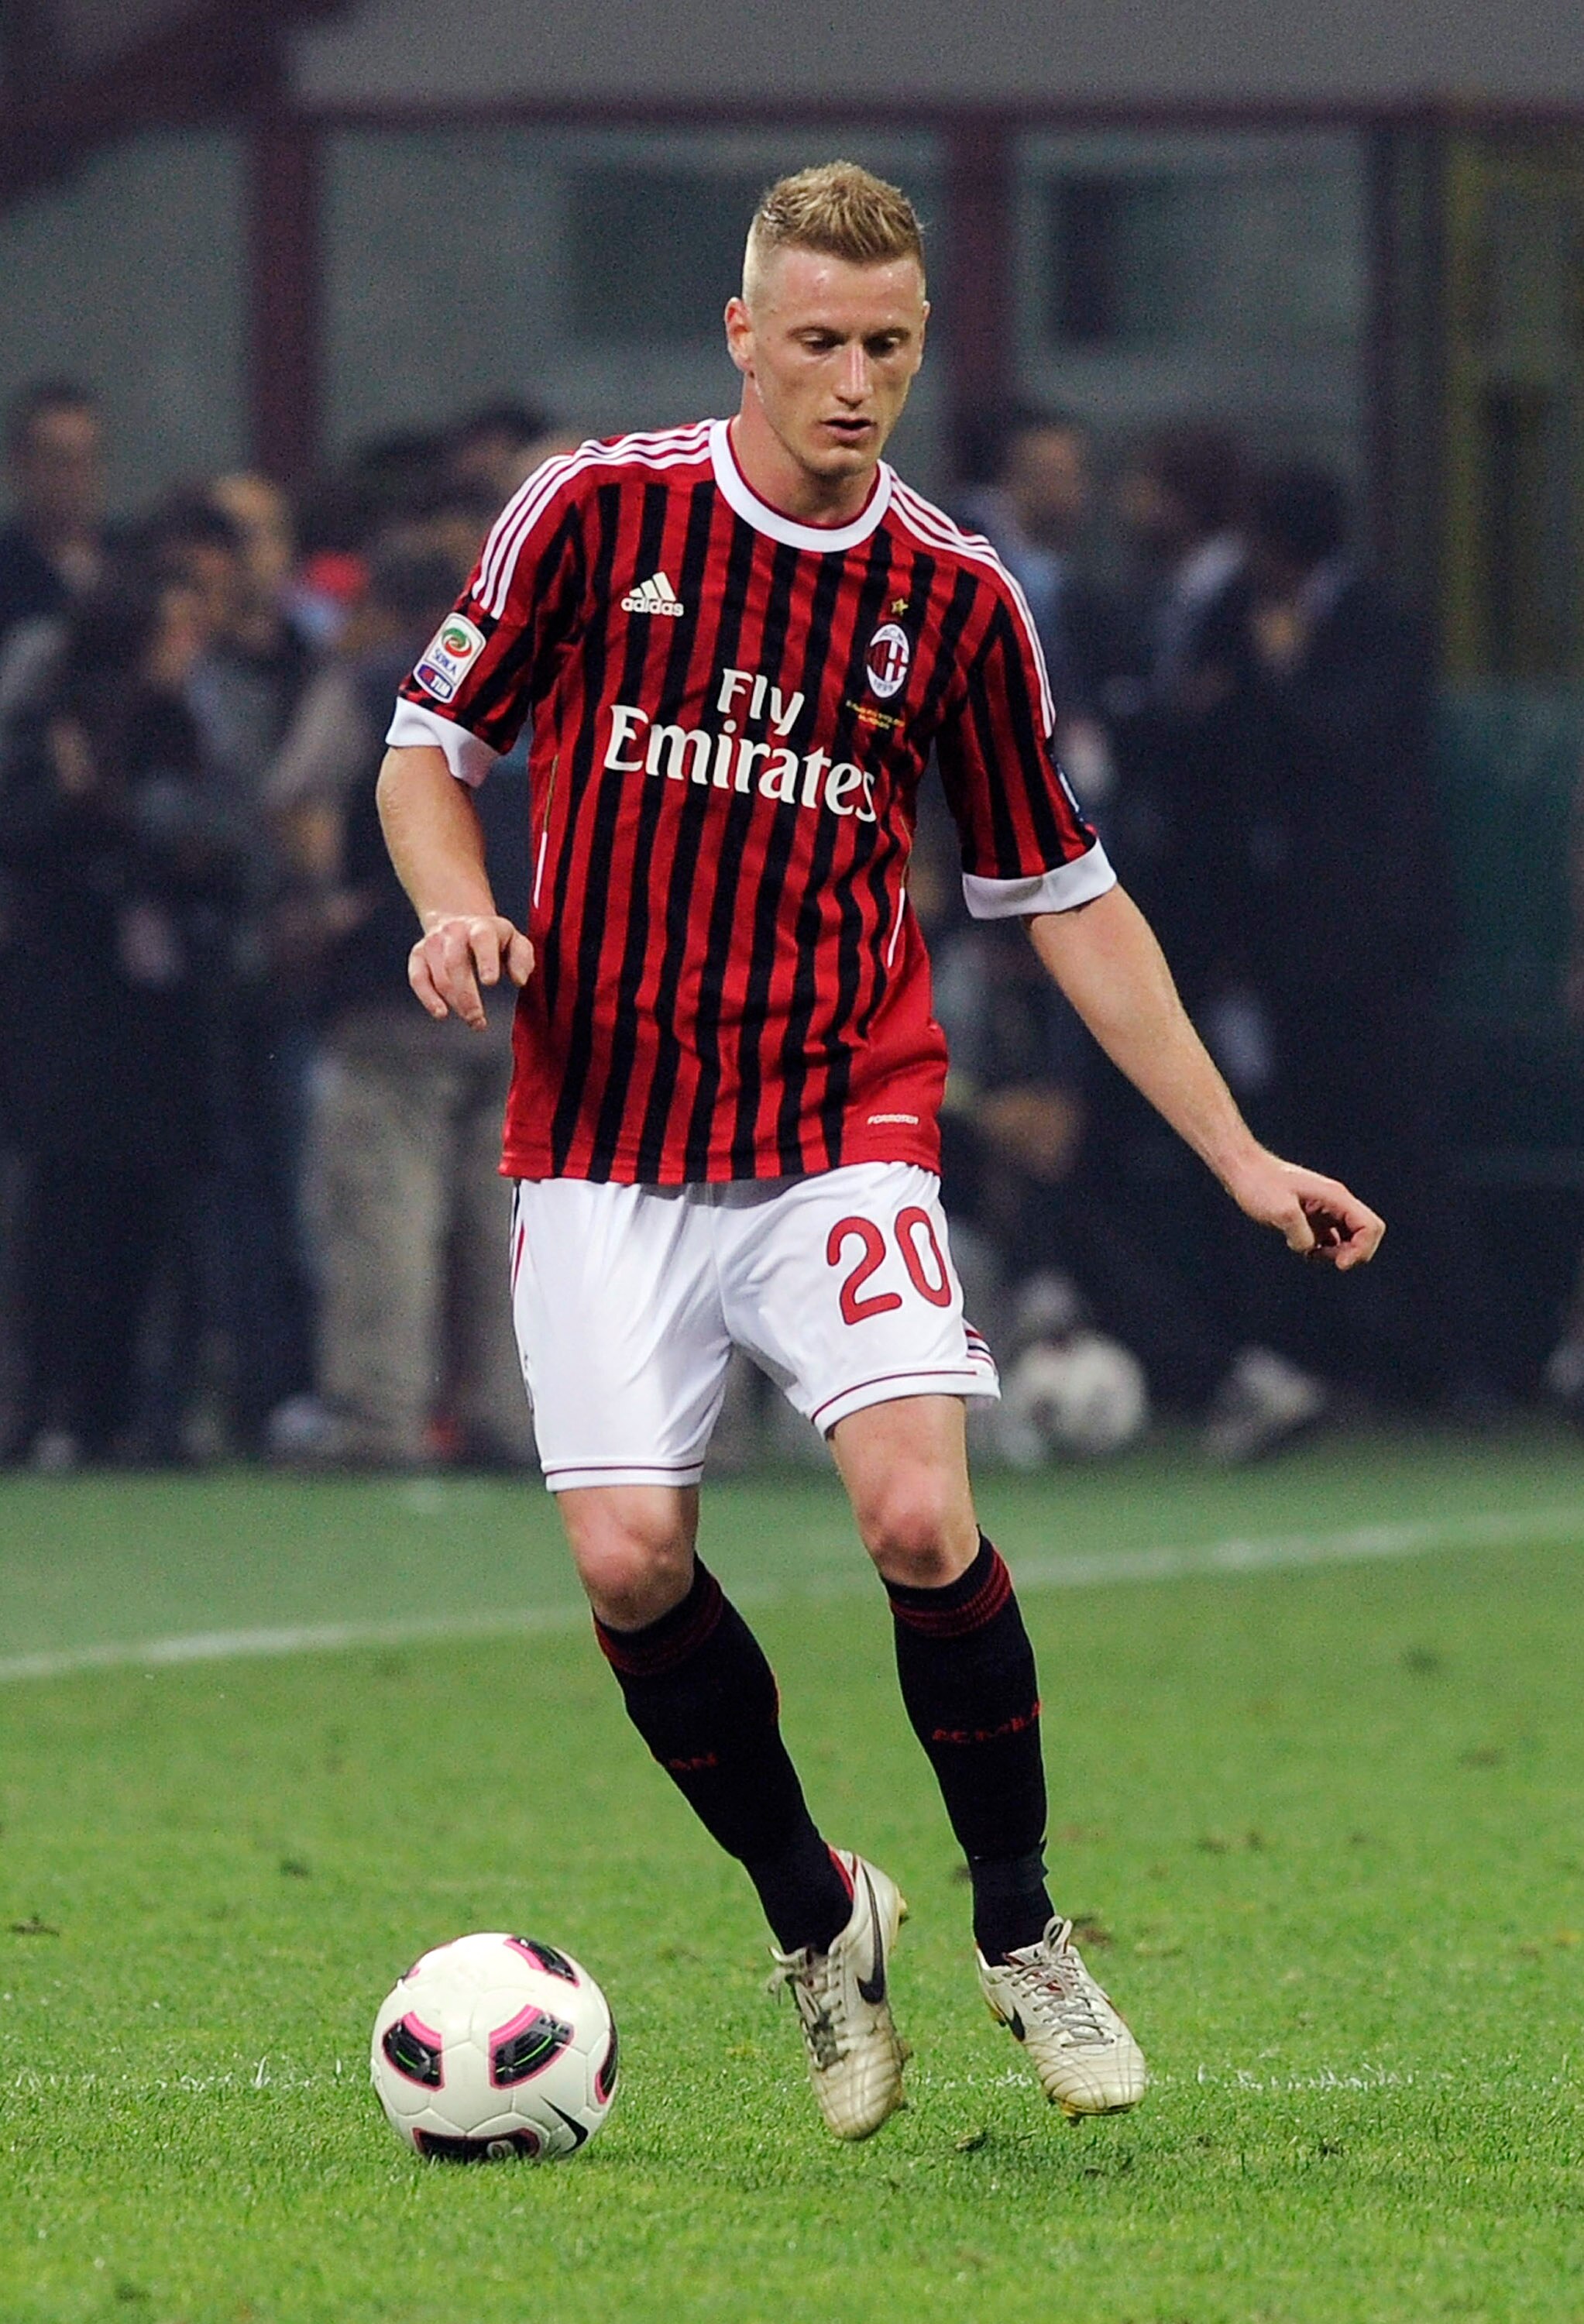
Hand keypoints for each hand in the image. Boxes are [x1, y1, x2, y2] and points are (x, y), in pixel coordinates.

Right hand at [408, 911, 533, 1029]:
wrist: (460, 922)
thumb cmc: (492, 940)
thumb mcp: (515, 942)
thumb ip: (522, 959)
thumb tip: (519, 980)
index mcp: (482, 927)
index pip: (482, 940)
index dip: (486, 961)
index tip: (490, 982)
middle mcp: (454, 931)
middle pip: (456, 963)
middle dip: (467, 996)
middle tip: (478, 1019)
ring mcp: (434, 942)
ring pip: (440, 975)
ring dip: (455, 1002)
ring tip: (472, 1019)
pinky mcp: (419, 954)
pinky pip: (418, 978)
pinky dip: (428, 998)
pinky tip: (441, 1013)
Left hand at [1221, 1147, 1384, 1270]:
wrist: (1242, 1171)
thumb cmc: (1259, 1185)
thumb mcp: (1279, 1211)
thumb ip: (1300, 1233)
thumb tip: (1311, 1249)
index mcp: (1335, 1197)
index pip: (1370, 1227)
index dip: (1362, 1250)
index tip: (1339, 1264)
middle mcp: (1335, 1202)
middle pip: (1365, 1234)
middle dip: (1352, 1253)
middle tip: (1321, 1257)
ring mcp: (1325, 1208)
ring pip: (1349, 1237)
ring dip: (1337, 1253)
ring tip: (1310, 1254)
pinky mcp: (1312, 1215)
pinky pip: (1331, 1237)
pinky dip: (1324, 1249)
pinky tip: (1304, 1250)